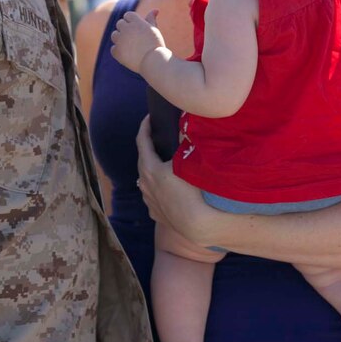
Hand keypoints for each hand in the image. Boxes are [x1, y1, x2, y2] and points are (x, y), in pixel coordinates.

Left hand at [111, 10, 163, 73]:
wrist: (153, 62)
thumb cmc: (156, 45)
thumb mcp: (154, 31)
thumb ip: (151, 19)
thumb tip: (155, 10)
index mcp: (136, 21)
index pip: (127, 15)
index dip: (132, 22)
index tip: (137, 30)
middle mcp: (126, 29)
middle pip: (120, 24)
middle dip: (125, 29)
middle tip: (135, 39)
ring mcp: (120, 40)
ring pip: (114, 35)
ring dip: (120, 39)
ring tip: (131, 46)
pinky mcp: (117, 51)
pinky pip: (113, 48)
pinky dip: (119, 51)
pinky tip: (128, 55)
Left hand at [136, 116, 210, 243]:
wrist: (199, 224)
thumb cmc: (195, 189)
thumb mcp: (190, 160)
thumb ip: (185, 140)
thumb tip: (183, 125)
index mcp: (149, 168)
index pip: (142, 141)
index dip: (145, 126)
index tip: (149, 117)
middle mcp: (144, 184)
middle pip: (142, 161)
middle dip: (148, 148)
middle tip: (156, 138)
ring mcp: (148, 200)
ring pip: (145, 181)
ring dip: (151, 170)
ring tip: (162, 164)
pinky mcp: (156, 214)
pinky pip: (153, 196)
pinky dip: (157, 188)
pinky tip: (166, 188)